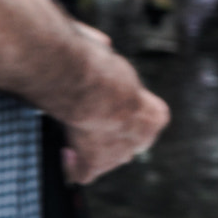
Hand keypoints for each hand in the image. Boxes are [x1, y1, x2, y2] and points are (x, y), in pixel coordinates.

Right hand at [62, 58, 168, 183]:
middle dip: (109, 134)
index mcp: (156, 117)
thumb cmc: (98, 66)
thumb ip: (108, 56)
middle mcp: (142, 141)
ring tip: (71, 131)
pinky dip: (70, 166)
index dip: (123, 113)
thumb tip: (102, 43)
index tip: (106, 103)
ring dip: (89, 149)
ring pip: (104, 159)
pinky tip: (61, 151)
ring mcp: (117, 156)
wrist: (88, 85)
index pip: (144, 123)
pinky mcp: (92, 165)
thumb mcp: (110, 54)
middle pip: (126, 144)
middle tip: (88, 119)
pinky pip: (80, 173)